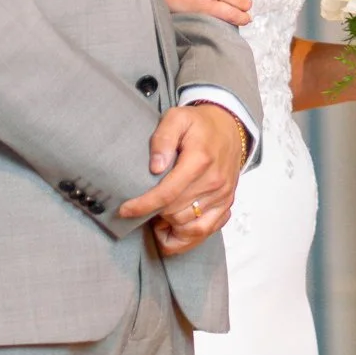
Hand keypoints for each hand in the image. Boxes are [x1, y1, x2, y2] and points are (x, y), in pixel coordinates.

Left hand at [117, 104, 246, 253]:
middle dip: (154, 214)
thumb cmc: (199, 124)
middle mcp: (214, 182)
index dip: (143, 206)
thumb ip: (163, 139)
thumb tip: (155, 167)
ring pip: (189, 227)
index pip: (167, 194)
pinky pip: (205, 232)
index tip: (125, 210)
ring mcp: (222, 196)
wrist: (230, 128)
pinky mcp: (226, 205)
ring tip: (156, 215)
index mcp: (199, 161)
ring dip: (169, 225)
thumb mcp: (176, 118)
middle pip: (175, 212)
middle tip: (142, 206)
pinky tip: (173, 226)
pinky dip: (186, 237)